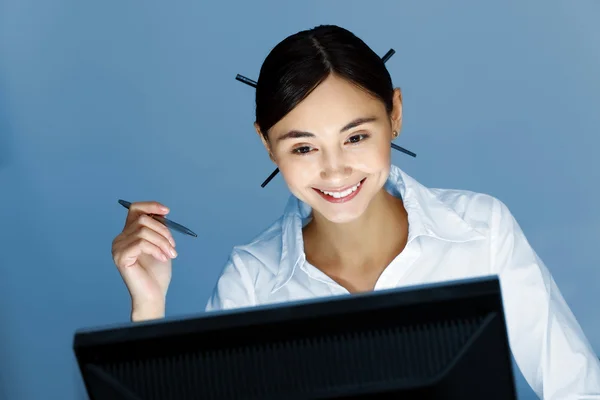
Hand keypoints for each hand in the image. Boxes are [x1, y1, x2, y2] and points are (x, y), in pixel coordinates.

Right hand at [111, 201, 176, 320]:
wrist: (154, 295)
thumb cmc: (157, 273)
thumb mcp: (161, 245)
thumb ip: (159, 228)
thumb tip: (161, 212)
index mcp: (128, 234)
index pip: (135, 209)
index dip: (150, 206)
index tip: (167, 210)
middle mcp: (120, 239)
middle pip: (142, 219)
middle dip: (163, 230)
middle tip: (173, 246)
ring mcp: (118, 248)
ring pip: (143, 231)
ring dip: (162, 241)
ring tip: (171, 254)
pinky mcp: (121, 257)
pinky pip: (141, 243)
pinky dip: (156, 249)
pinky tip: (163, 258)